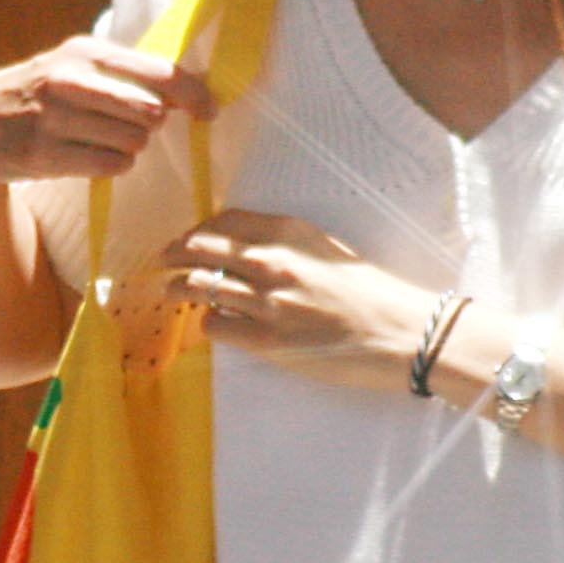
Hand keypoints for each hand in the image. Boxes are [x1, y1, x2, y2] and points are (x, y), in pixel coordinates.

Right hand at [0, 37, 212, 183]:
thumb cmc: (37, 92)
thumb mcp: (73, 66)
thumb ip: (124, 73)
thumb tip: (186, 90)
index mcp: (84, 52)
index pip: (159, 73)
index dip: (194, 94)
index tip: (211, 111)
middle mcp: (69, 80)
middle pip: (151, 113)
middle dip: (149, 125)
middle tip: (124, 126)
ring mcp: (53, 118)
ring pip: (133, 143)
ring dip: (127, 148)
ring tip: (96, 139)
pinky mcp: (43, 154)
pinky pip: (110, 166)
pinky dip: (110, 165)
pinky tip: (86, 156)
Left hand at [158, 210, 428, 389]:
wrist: (400, 332)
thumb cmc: (369, 292)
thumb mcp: (326, 248)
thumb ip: (285, 243)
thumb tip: (243, 246)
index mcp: (288, 231)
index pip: (221, 222)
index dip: (197, 231)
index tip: (189, 240)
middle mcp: (271, 260)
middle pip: (198, 248)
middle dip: (174, 254)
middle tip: (163, 262)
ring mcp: (266, 301)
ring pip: (197, 285)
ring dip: (178, 287)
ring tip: (170, 291)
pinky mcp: (267, 340)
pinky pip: (214, 324)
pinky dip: (205, 321)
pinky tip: (209, 322)